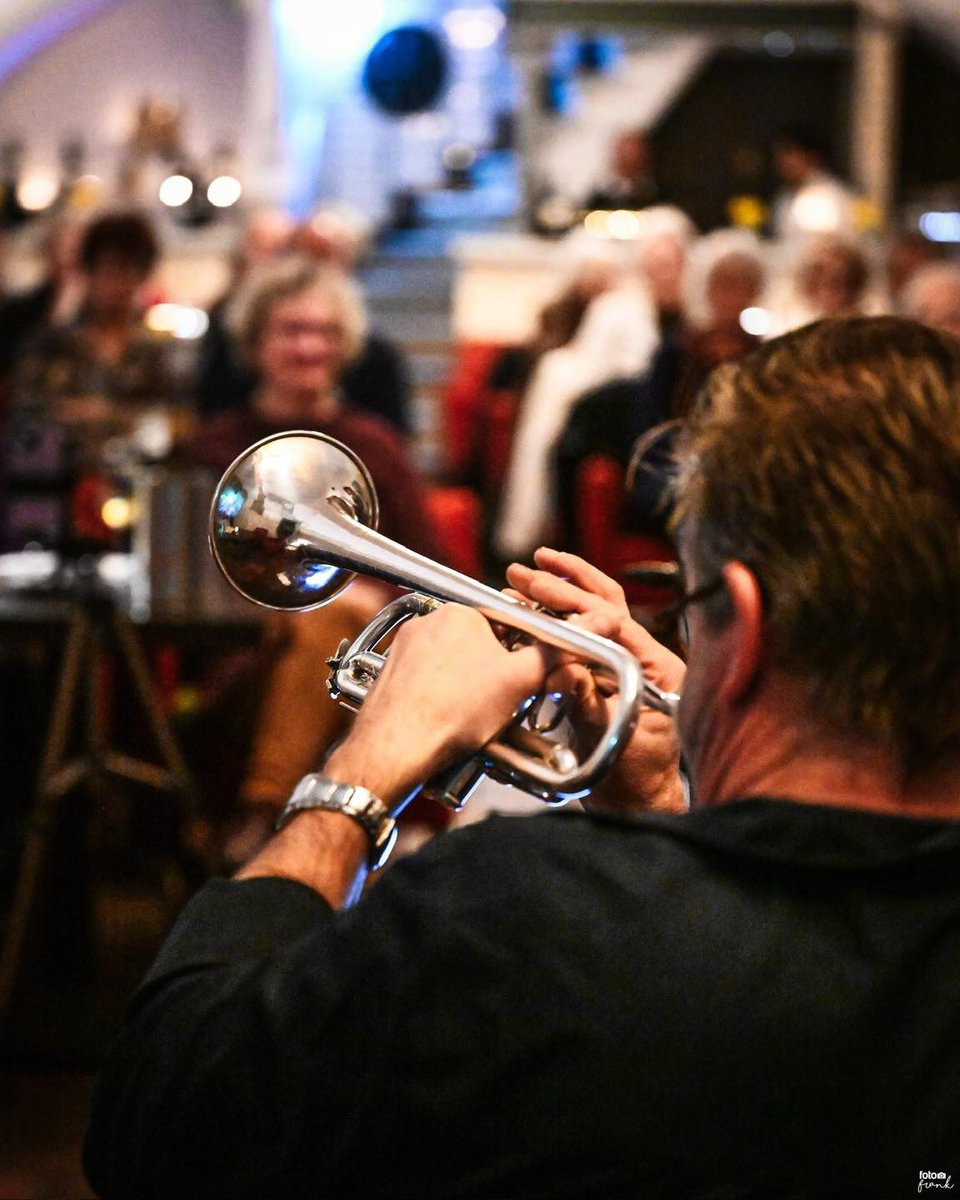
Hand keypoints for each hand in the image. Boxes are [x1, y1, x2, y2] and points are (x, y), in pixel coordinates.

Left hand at [325, 603, 553, 806]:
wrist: (397, 746)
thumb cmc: (455, 711)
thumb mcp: (520, 681)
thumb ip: (552, 655)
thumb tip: (576, 640)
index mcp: (461, 612)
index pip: (505, 627)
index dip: (519, 658)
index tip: (521, 682)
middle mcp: (428, 622)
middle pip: (476, 646)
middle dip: (491, 674)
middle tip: (499, 705)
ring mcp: (404, 648)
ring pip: (450, 665)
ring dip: (465, 687)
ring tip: (472, 718)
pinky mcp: (390, 674)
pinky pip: (425, 680)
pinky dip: (439, 698)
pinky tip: (446, 721)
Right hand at [506, 548, 686, 814]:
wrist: (636, 805)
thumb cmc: (630, 783)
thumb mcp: (604, 741)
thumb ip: (585, 702)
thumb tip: (560, 665)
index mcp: (659, 670)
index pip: (612, 619)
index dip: (571, 601)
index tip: (536, 586)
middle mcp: (649, 659)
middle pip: (610, 603)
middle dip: (567, 581)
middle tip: (525, 568)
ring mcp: (632, 664)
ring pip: (602, 611)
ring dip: (568, 587)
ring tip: (534, 569)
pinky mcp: (613, 673)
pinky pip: (590, 633)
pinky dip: (564, 615)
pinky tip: (538, 604)